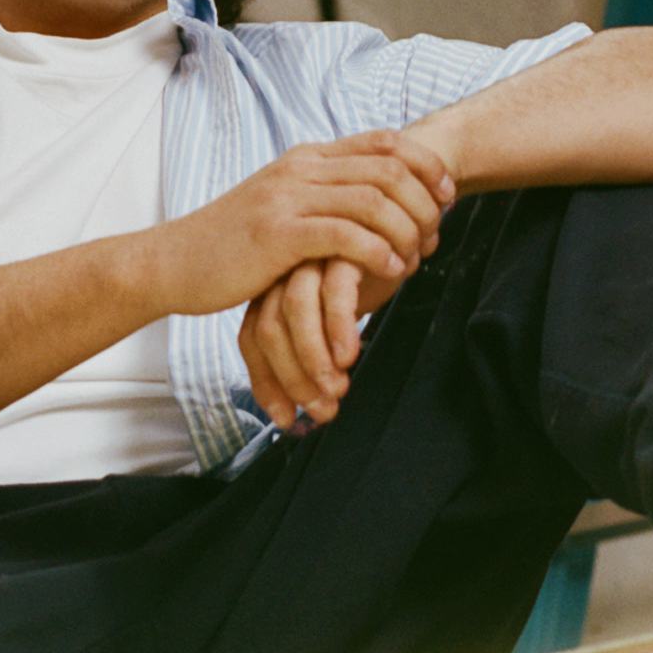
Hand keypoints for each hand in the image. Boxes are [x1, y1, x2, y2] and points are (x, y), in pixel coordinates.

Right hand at [158, 130, 454, 320]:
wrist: (173, 264)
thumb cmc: (232, 247)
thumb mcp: (282, 209)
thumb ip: (322, 197)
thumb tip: (373, 203)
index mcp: (307, 158)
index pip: (385, 141)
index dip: (427, 165)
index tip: (446, 198)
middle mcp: (302, 169)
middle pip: (390, 167)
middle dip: (425, 202)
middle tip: (436, 236)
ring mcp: (289, 198)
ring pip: (374, 200)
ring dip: (408, 230)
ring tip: (416, 258)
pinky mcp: (279, 234)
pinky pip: (346, 235)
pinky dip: (379, 253)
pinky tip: (390, 272)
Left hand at [238, 257, 358, 429]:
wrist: (400, 233)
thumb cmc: (363, 279)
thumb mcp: (330, 319)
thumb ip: (313, 355)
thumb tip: (303, 414)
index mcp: (272, 288)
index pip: (252, 339)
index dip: (266, 383)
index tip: (286, 419)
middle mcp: (285, 271)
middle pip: (270, 328)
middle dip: (293, 378)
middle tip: (322, 410)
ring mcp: (312, 256)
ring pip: (296, 308)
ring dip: (314, 358)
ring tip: (337, 389)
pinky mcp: (344, 246)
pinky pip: (335, 289)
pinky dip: (339, 328)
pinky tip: (351, 355)